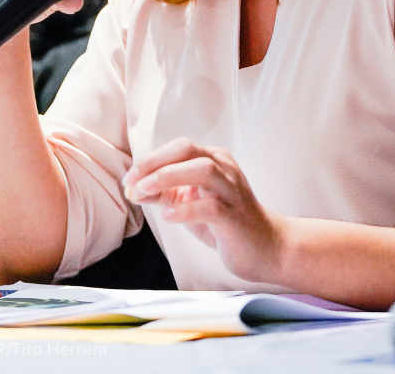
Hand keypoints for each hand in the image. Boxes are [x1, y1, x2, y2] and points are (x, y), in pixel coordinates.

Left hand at [123, 138, 283, 284]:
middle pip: (189, 150)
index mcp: (215, 161)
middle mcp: (225, 169)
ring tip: (145, 191)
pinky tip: (168, 216)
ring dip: (168, 177)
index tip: (129, 178)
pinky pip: (210, 207)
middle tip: (133, 180)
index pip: (180, 148)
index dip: (151, 159)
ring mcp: (232, 191)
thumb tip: (132, 189)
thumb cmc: (225, 223)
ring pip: (202, 170)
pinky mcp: (234, 216)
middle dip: (155, 162)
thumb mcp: (190, 204)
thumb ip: (164, 194)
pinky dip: (185, 209)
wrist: (265, 246)